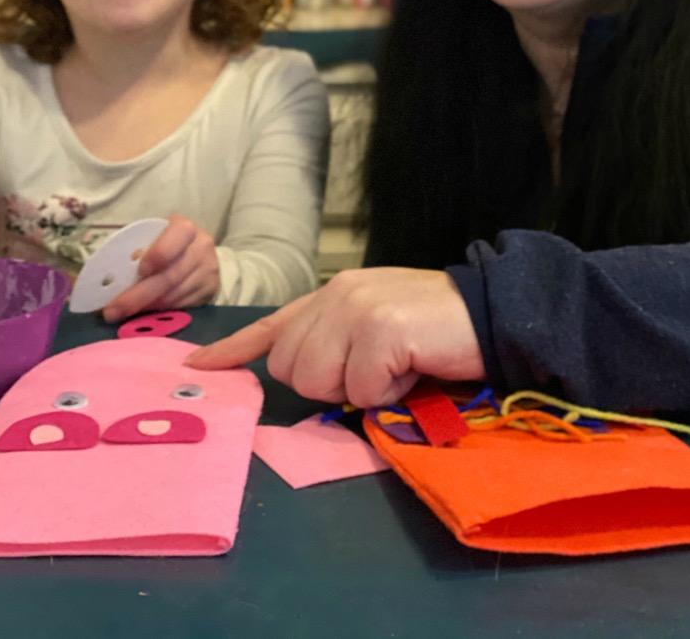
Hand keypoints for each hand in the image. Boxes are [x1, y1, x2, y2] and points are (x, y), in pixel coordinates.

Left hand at [103, 215, 219, 322]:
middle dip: (138, 295)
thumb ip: (140, 248)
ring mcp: (208, 271)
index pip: (175, 239)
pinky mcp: (209, 291)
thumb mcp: (156, 237)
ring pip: (173, 295)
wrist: (201, 255)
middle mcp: (201, 248)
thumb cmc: (168, 243)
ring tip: (123, 314)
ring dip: (146, 307)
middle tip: (113, 310)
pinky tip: (144, 313)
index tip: (139, 270)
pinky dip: (159, 311)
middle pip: (170, 276)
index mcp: (184, 229)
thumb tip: (118, 272)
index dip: (158, 255)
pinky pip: (181, 306)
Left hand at [184, 267, 484, 407]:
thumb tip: (301, 374)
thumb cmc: (434, 329)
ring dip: (358, 390)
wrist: (492, 311)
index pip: (272, 326)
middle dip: (328, 383)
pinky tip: (413, 370)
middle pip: (289, 368)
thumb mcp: (375, 327)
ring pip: (316, 382)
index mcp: (332, 295)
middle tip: (375, 369)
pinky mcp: (380, 331)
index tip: (198, 366)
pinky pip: (359, 391)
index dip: (232, 350)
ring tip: (396, 368)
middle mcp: (337, 295)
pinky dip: (388, 394)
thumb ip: (335, 342)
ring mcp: (357, 309)